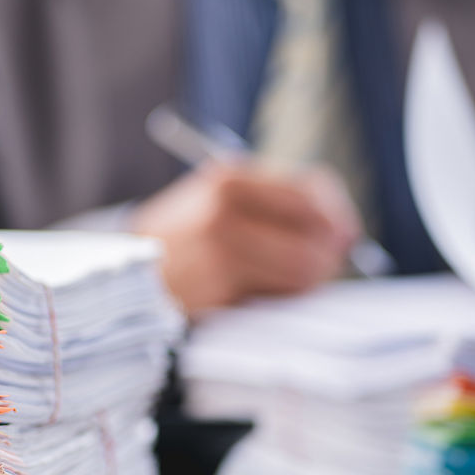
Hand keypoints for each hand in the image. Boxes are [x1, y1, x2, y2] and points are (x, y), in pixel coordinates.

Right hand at [133, 160, 358, 314]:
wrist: (127, 273)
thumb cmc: (187, 238)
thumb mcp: (221, 201)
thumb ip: (281, 207)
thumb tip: (346, 233)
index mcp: (229, 177)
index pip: (312, 188)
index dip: (337, 213)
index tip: (345, 233)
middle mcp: (226, 208)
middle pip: (316, 231)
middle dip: (330, 253)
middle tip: (324, 265)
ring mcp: (222, 249)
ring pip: (305, 268)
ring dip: (310, 280)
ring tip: (289, 281)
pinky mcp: (220, 288)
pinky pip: (280, 296)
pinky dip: (283, 297)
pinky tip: (262, 293)